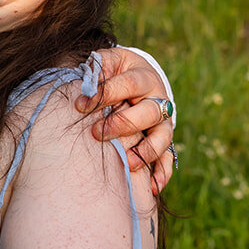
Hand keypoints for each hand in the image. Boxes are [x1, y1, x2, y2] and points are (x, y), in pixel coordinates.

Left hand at [75, 47, 175, 192]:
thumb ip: (98, 67)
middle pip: (149, 112)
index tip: (80, 104)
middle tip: (97, 134)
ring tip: (127, 164)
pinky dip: (161, 173)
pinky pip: (168, 159)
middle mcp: (158, 99)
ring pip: (163, 137)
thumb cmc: (117, 71)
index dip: (105, 93)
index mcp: (143, 77)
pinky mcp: (164, 141)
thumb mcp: (110, 61)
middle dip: (123, 124)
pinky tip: (151, 187)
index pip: (127, 84)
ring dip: (146, 151)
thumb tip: (86, 81)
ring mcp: (163, 122)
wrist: (141, 78)